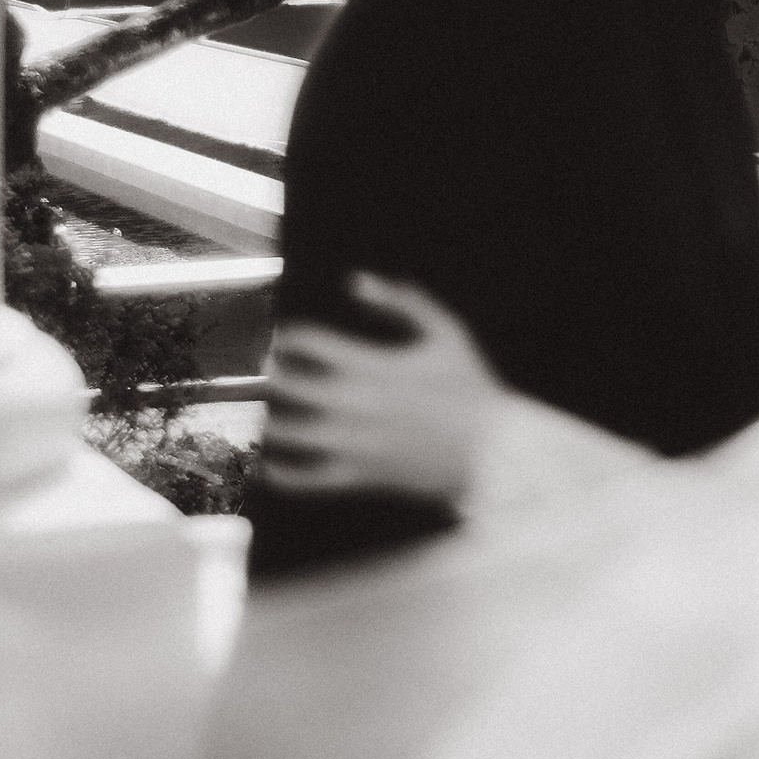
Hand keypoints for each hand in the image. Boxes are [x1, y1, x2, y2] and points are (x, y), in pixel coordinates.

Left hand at [260, 273, 497, 505]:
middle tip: (267, 364)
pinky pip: (309, 478)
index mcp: (374, 365)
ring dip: (270, 416)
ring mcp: (354, 443)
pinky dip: (283, 473)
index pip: (311, 343)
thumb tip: (358, 280)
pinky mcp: (360, 476)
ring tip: (265, 406)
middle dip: (272, 370)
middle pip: (290, 384)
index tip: (286, 334)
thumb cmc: (472, 387)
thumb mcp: (446, 331)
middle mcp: (355, 404)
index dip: (290, 335)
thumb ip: (403, 300)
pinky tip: (268, 464)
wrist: (493, 451)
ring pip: (289, 431)